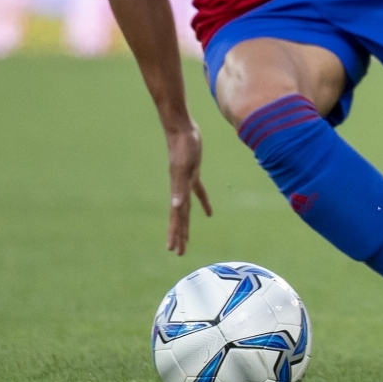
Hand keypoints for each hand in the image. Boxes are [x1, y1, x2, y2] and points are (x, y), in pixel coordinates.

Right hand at [164, 120, 212, 255]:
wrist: (181, 128)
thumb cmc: (183, 145)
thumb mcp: (183, 167)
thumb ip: (179, 187)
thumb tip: (176, 205)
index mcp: (177, 190)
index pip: (176, 217)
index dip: (175, 233)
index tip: (172, 250)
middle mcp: (179, 189)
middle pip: (179, 217)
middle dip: (179, 235)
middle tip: (178, 253)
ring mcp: (185, 181)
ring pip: (186, 208)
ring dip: (187, 223)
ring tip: (187, 238)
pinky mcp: (193, 173)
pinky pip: (198, 191)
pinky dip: (204, 202)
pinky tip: (209, 213)